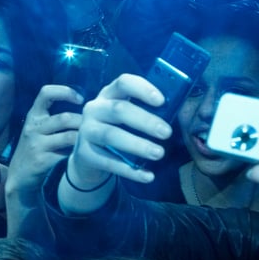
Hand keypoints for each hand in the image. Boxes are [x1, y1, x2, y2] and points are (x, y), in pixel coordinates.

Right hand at [6, 86, 82, 205]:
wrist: (19, 176)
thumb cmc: (36, 148)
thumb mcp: (39, 129)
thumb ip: (55, 116)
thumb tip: (85, 106)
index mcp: (33, 115)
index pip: (46, 93)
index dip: (65, 91)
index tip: (80, 99)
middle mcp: (33, 127)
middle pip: (64, 118)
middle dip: (83, 122)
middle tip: (94, 127)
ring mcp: (36, 144)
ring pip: (68, 136)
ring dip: (83, 138)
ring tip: (91, 140)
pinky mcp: (41, 160)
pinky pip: (66, 153)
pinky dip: (77, 153)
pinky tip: (83, 154)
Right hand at [68, 73, 171, 187]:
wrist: (90, 156)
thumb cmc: (118, 130)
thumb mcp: (128, 117)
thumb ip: (145, 112)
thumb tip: (174, 113)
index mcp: (109, 94)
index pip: (123, 83)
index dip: (142, 89)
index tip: (161, 101)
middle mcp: (94, 109)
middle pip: (119, 110)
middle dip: (145, 121)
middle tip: (167, 133)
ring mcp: (86, 131)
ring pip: (111, 135)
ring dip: (137, 145)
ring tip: (159, 153)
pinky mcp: (84, 153)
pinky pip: (108, 162)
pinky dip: (130, 171)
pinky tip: (148, 176)